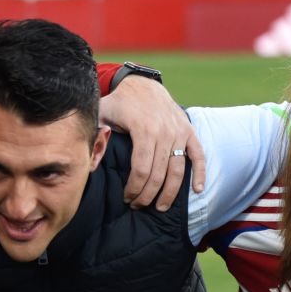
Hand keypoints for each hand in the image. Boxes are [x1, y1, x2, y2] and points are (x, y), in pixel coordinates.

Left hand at [99, 77, 205, 210]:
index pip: (141, 169)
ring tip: (160, 207)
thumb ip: (96, 137)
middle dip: (148, 195)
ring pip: (177, 170)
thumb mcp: (102, 115)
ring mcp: (179, 132)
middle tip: (138, 205)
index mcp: (143, 129)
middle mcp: (164, 132)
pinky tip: (198, 190)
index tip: (127, 198)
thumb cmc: (119, 103)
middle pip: (158, 174)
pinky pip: (198, 155)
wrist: (143, 84)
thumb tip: (90, 165)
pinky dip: (200, 173)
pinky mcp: (189, 132)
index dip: (134, 189)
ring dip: (170, 193)